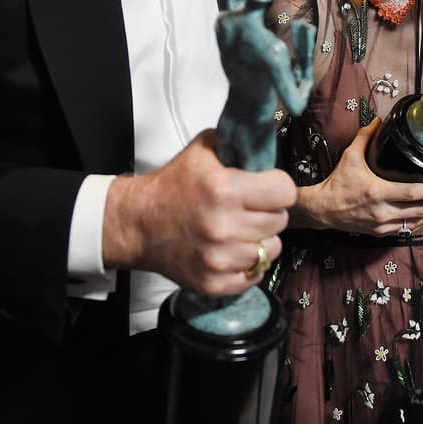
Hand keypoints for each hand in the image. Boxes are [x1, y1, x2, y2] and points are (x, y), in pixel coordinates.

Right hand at [101, 130, 296, 296]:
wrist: (137, 223)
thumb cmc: (172, 185)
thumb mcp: (203, 150)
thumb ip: (238, 143)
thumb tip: (266, 142)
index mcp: (224, 189)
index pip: (285, 192)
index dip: (278, 187)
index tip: (268, 187)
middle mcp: (223, 226)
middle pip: (280, 221)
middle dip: (268, 211)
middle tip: (248, 208)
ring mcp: (218, 258)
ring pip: (271, 250)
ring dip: (260, 239)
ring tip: (239, 230)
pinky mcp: (213, 282)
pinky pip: (254, 275)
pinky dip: (247, 265)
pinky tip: (232, 250)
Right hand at [295, 119, 422, 236]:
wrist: (323, 209)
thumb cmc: (338, 182)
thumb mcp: (350, 156)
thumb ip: (365, 136)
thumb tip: (378, 119)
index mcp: (378, 192)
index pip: (413, 193)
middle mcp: (382, 211)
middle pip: (420, 210)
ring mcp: (382, 225)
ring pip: (415, 222)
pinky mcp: (379, 232)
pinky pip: (405, 229)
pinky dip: (418, 222)